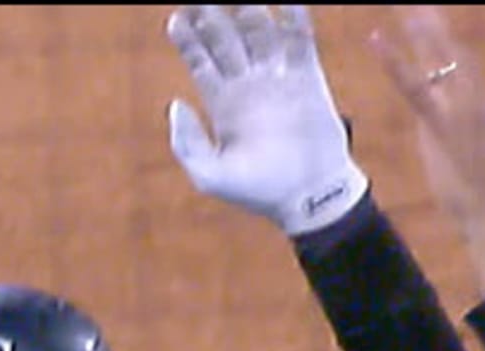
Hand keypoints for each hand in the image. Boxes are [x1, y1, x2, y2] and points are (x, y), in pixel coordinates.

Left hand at [167, 5, 367, 235]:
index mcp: (221, 102)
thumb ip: (188, 143)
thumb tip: (175, 103)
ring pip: (259, 31)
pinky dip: (294, 17)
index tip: (177, 19)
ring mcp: (278, 77)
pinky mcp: (308, 77)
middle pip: (225, 38)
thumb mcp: (211, 177)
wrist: (309, 196)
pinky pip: (299, 39)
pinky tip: (286, 1)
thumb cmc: (259, 192)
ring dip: (249, 9)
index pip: (200, 59)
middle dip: (212, 15)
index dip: (188, 38)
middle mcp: (247, 83)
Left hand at [365, 7, 484, 297]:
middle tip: (415, 0)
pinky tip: (376, 38)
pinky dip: (393, 61)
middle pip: (448, 48)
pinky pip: (413, 86)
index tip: (429, 14)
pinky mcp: (439, 124)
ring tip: (404, 3)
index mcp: (481, 101)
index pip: (461, 59)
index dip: (443, 36)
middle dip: (430, 21)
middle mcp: (473, 97)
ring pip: (435, 56)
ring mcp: (458, 108)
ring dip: (418, 25)